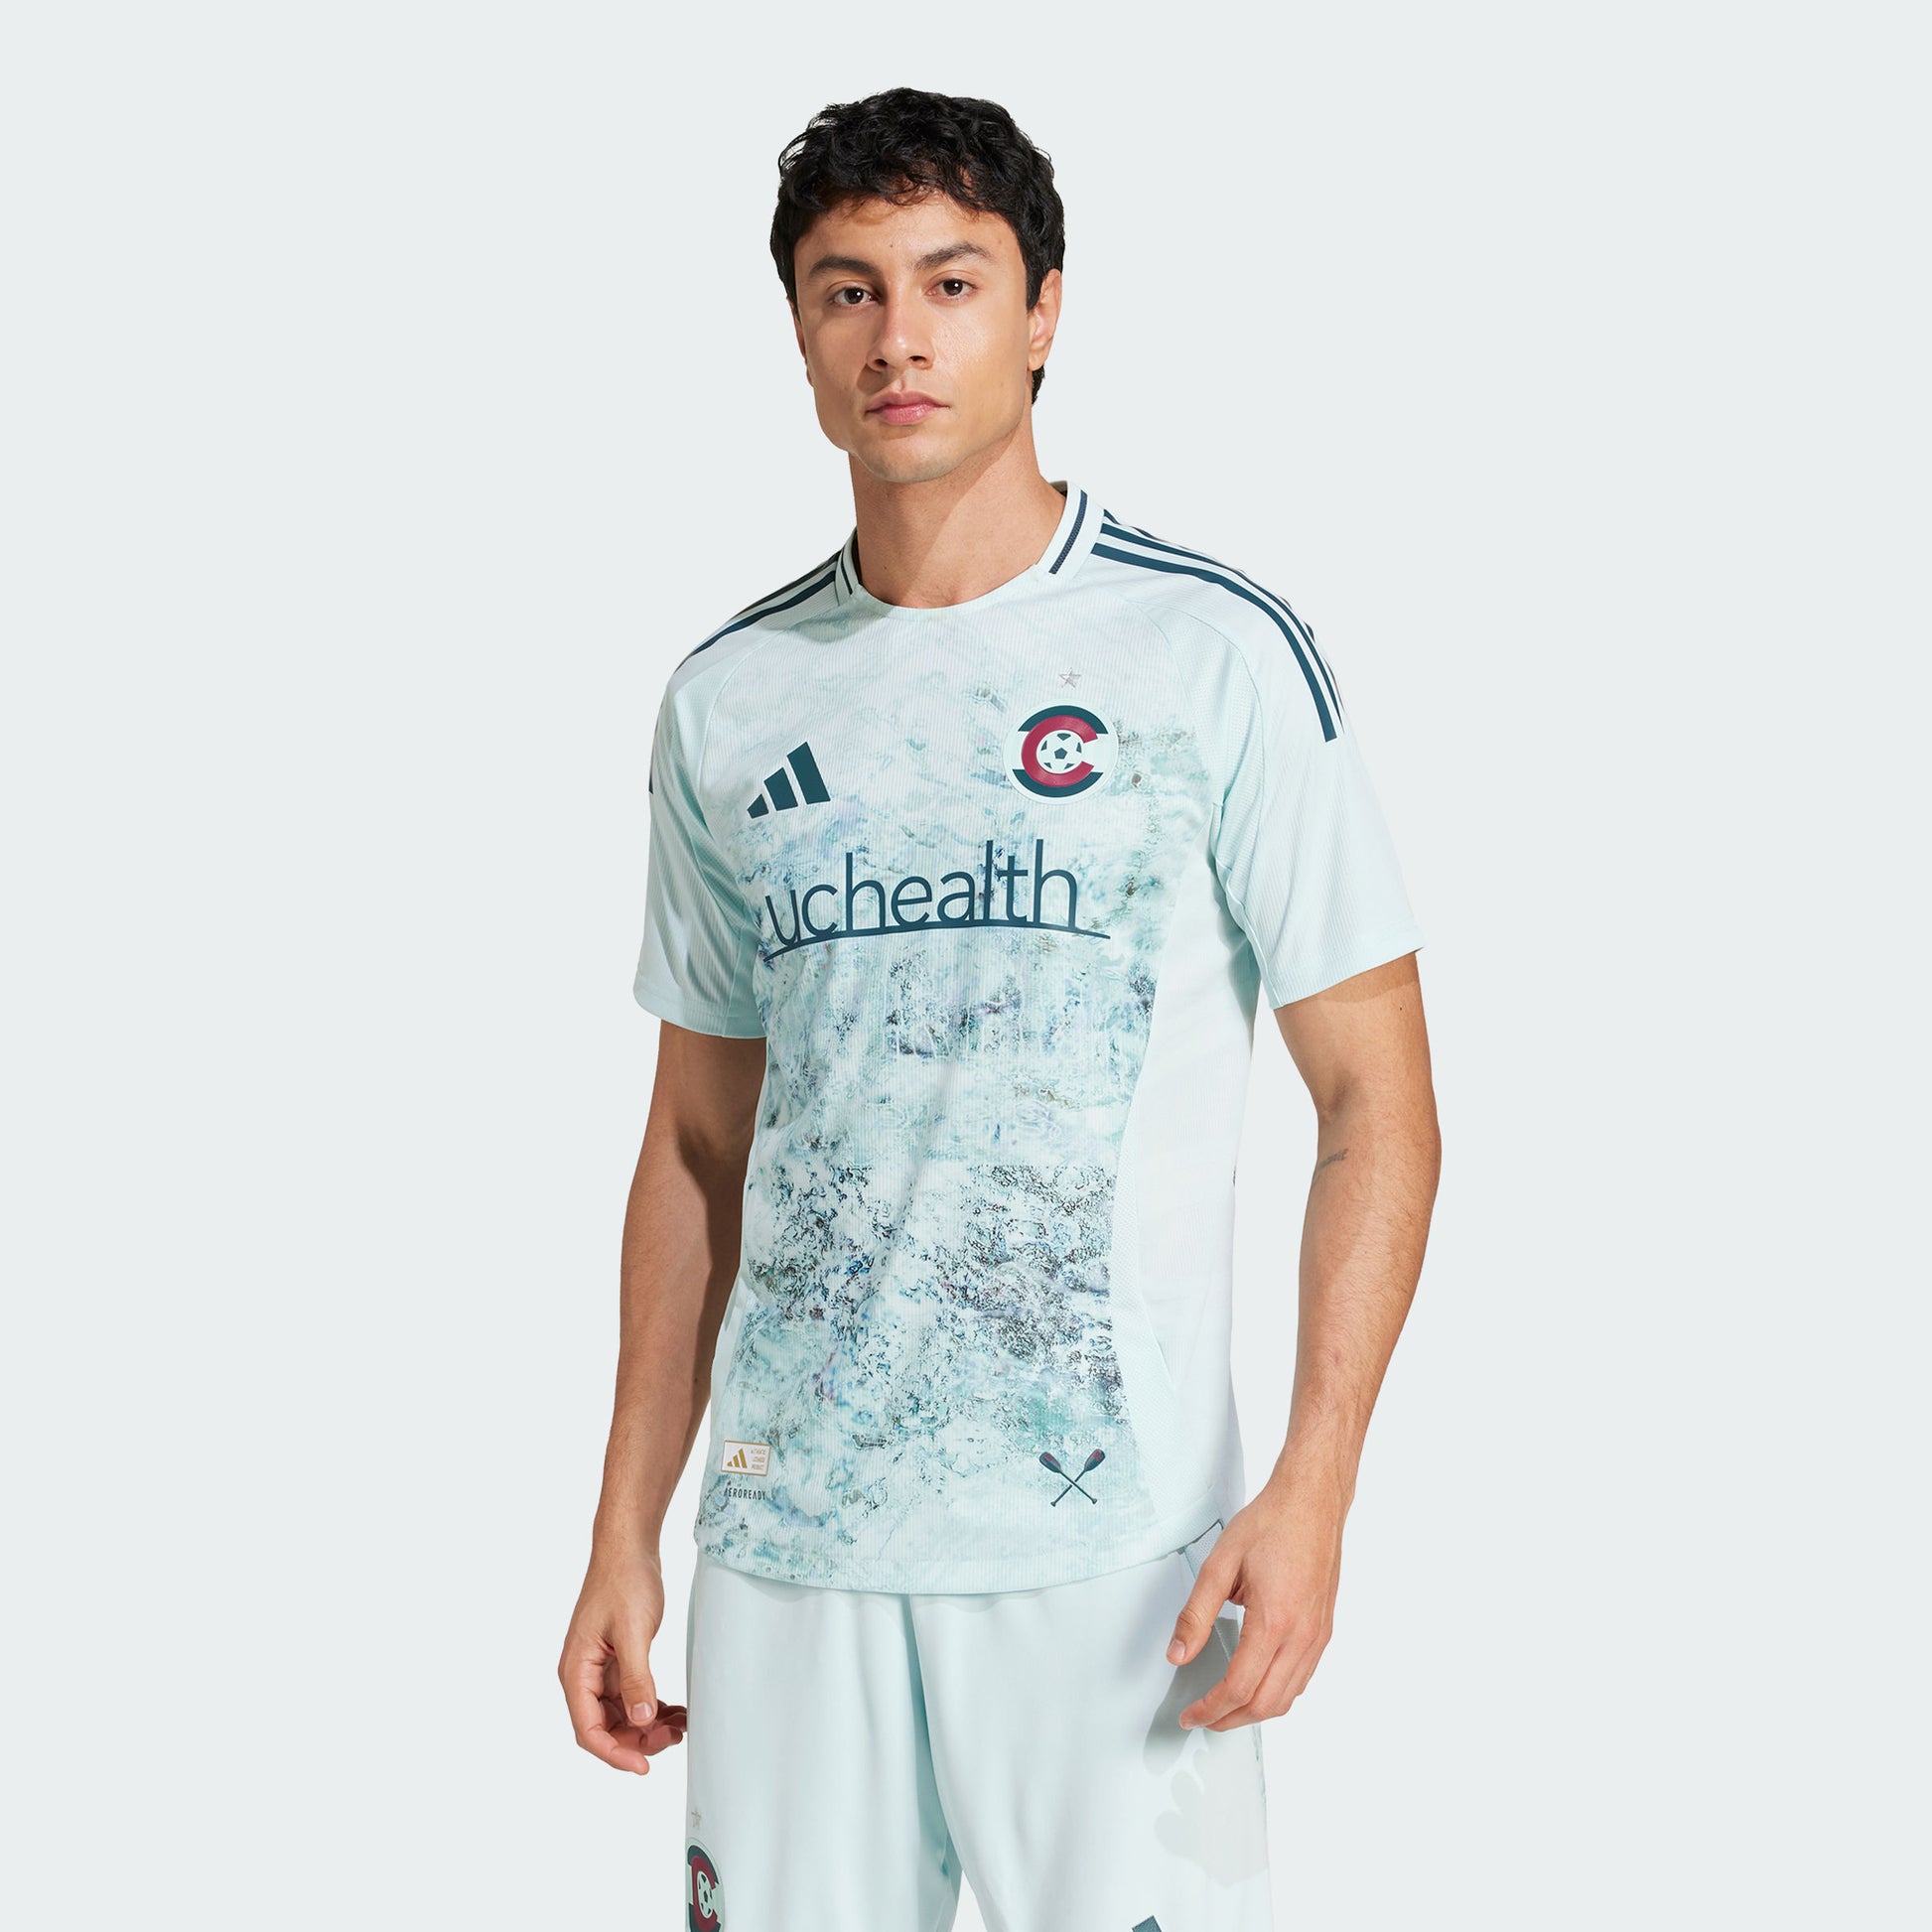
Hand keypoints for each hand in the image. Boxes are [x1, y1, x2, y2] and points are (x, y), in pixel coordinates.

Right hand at [559, 1546, 688, 1773]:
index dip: (615, 1753)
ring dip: (648, 1725)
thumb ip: (637, 1678)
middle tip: (674, 1738)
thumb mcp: (634, 1632)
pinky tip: (675, 1710)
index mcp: (576, 1671)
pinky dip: (652, 1706)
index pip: (588, 1730)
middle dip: (638, 1739)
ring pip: (621, 1714)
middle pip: (605, 1727)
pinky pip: (631, 1696)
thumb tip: (641, 1720)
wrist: (629, 1548)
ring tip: (681, 1724)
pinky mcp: (616, 1661)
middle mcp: (583, 1675)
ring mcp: (599, 1669)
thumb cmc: (624, 1582)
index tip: (643, 1766)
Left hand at [1165, 1474, 1345, 1731]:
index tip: (1190, 1715)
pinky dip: (1277, 1694)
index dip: (1210, 1709)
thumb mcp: (1220, 1563)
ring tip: (1225, 1709)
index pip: (1239, 1687)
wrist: (1312, 1502)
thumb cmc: (1271, 1524)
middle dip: (1229, 1720)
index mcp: (1273, 1620)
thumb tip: (1178, 1653)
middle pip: (1265, 1704)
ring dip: (1254, 1712)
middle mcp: (1302, 1635)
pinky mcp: (1324, 1631)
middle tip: (1202, 1719)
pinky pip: (1302, 1679)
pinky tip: (1257, 1685)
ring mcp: (1318, 1636)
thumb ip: (1195, 1614)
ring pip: (1287, 1698)